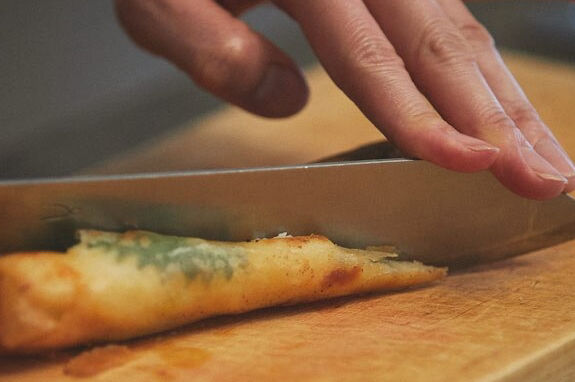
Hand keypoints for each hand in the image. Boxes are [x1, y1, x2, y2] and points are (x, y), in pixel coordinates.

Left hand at [115, 0, 574, 199]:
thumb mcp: (159, 3)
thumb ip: (211, 50)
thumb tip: (286, 99)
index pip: (370, 57)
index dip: (421, 116)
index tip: (468, 166)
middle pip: (439, 42)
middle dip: (496, 118)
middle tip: (544, 179)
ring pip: (457, 29)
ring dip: (505, 99)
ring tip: (544, 156)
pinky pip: (445, 19)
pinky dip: (479, 72)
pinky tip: (501, 106)